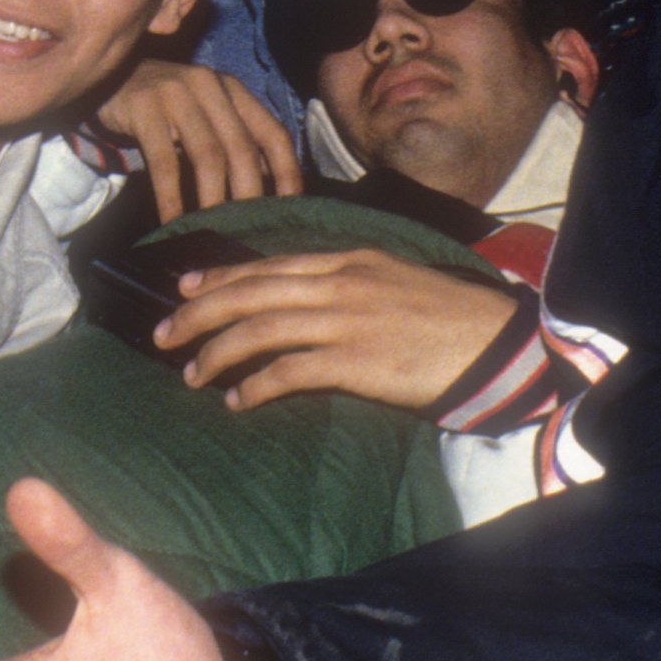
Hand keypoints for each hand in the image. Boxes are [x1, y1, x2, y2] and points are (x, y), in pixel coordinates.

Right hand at [98, 61, 300, 221]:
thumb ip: (236, 143)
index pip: (274, 133)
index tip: (289, 211)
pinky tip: (173, 223)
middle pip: (242, 149)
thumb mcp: (207, 116)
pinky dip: (172, 198)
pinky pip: (164, 162)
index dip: (287, 174)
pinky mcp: (144, 107)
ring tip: (213, 236)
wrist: (112, 81)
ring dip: (213, 201)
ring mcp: (177, 93)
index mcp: (233, 90)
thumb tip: (272, 193)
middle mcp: (210, 86)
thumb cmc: (168, 109)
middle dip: (248, 198)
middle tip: (248, 236)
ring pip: (207, 155)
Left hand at [155, 248, 517, 413]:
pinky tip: (237, 400)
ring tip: (192, 374)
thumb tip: (310, 300)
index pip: (269, 264)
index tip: (185, 287)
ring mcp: (347, 320)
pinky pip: (289, 370)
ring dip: (218, 352)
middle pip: (252, 291)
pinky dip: (256, 384)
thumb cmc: (450, 319)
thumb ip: (351, 286)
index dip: (221, 276)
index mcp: (349, 261)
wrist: (496, 343)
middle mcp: (340, 283)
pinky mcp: (357, 360)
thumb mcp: (395, 281)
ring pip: (261, 328)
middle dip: (200, 311)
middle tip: (164, 334)